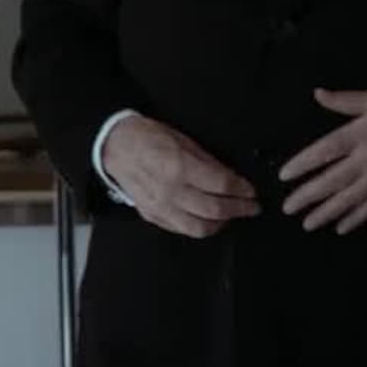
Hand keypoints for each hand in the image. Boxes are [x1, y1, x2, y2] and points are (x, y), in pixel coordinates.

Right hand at [103, 114, 258, 237]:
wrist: (115, 146)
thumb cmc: (147, 138)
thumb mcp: (183, 140)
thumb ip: (208, 162)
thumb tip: (230, 177)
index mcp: (179, 167)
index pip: (221, 185)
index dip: (242, 189)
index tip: (251, 190)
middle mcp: (170, 191)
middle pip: (215, 209)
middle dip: (239, 209)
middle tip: (252, 207)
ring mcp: (160, 207)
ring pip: (199, 227)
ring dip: (221, 223)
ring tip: (231, 215)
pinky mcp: (152, 215)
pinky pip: (181, 229)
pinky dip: (199, 226)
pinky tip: (208, 219)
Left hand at [279, 89, 366, 233]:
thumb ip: (345, 100)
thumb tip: (318, 94)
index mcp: (361, 134)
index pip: (325, 150)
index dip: (304, 163)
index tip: (285, 175)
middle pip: (333, 180)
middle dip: (309, 195)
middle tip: (288, 207)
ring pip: (350, 198)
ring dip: (327, 212)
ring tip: (307, 223)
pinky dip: (357, 218)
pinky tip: (341, 227)